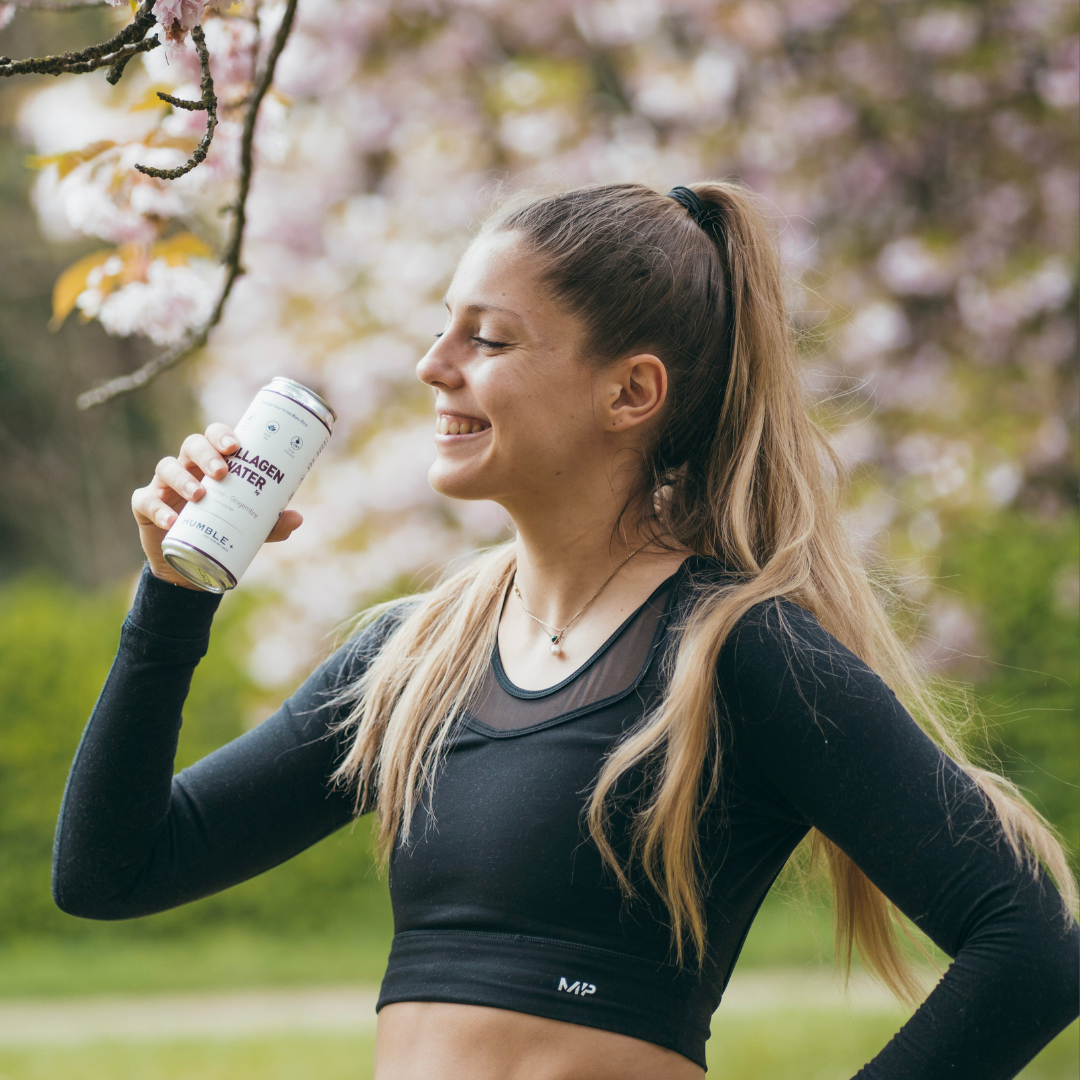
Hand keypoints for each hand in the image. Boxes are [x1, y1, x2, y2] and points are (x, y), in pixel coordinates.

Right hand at [131, 422, 303, 588]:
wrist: (190, 562)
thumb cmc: (222, 531)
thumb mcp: (250, 529)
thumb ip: (271, 523)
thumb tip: (298, 518)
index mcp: (212, 464)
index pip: (214, 437)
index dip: (222, 435)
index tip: (236, 447)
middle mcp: (187, 467)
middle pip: (191, 445)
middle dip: (206, 453)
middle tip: (222, 472)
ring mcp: (163, 484)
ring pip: (166, 467)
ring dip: (182, 478)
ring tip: (199, 496)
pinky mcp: (144, 506)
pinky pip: (146, 501)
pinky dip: (157, 509)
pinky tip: (171, 520)